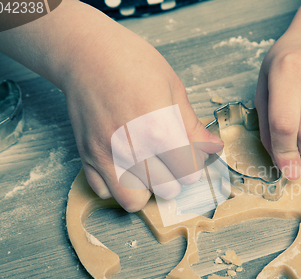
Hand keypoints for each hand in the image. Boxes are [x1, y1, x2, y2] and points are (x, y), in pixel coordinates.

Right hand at [63, 25, 221, 211]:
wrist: (88, 53)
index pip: (189, 172)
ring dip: (146, 189)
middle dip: (174, 177)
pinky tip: (122, 166)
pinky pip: (104, 192)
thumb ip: (193, 126)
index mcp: (160, 130)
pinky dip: (115, 186)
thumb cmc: (133, 63)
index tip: (189, 152)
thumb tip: (214, 148)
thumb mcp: (173, 88)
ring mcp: (106, 155)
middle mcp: (133, 149)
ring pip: (134, 201)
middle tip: (169, 157)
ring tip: (147, 168)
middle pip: (167, 190)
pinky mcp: (87, 156)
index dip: (194, 163)